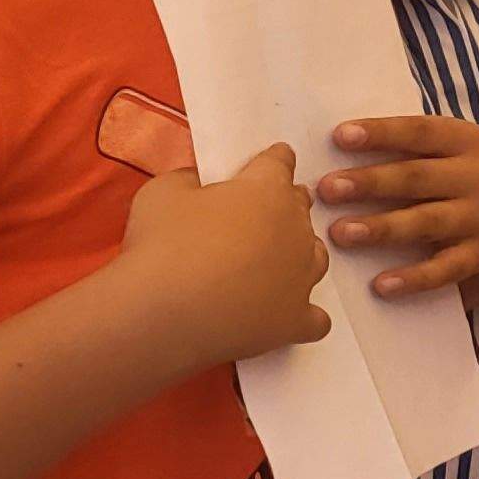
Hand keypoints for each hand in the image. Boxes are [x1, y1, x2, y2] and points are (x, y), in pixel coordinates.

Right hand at [112, 144, 330, 366]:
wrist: (164, 314)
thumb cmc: (162, 245)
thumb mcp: (162, 192)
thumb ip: (187, 179)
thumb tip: (197, 182)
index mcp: (267, 191)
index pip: (279, 164)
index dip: (274, 160)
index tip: (275, 158)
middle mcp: (296, 230)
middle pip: (300, 208)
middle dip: (285, 205)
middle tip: (264, 212)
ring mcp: (301, 277)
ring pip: (315, 257)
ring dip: (299, 254)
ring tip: (277, 260)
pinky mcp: (296, 320)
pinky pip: (316, 318)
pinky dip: (304, 315)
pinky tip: (291, 315)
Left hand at [320, 116, 478, 297]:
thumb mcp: (465, 144)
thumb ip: (419, 146)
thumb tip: (347, 146)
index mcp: (467, 142)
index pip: (420, 132)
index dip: (382, 133)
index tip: (340, 136)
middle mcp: (476, 177)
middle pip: (417, 178)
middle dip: (370, 183)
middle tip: (326, 188)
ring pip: (427, 222)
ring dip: (383, 228)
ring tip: (341, 233)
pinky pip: (447, 269)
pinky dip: (415, 279)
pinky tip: (382, 285)